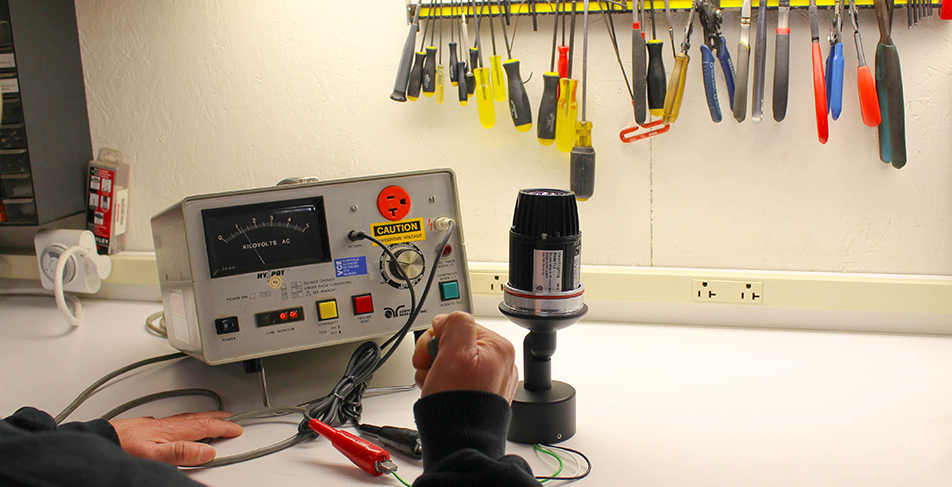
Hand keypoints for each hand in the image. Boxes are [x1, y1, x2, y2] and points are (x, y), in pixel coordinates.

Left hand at [110, 411, 242, 465]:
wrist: (101, 440)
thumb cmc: (123, 448)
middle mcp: (167, 424)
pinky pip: (176, 420)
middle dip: (218, 418)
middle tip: (231, 419)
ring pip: (188, 418)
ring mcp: (158, 424)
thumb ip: (181, 453)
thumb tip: (206, 452)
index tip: (236, 430)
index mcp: (173, 430)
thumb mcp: (155, 455)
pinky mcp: (148, 427)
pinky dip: (187, 420)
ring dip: (204, 418)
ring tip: (214, 419)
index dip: (223, 428)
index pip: (205, 427)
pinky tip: (182, 425)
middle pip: (199, 418)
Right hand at [412, 311, 518, 402]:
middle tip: (430, 369)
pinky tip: (440, 391)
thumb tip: (447, 320)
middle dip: (435, 354)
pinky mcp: (482, 394)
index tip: (428, 354)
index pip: (458, 325)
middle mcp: (500, 362)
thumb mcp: (453, 353)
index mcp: (498, 347)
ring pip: (453, 360)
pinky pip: (458, 378)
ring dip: (437, 369)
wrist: (459, 442)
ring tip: (435, 384)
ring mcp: (491, 380)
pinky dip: (445, 383)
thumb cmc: (457, 404)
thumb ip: (454, 324)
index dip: (436, 338)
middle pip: (456, 342)